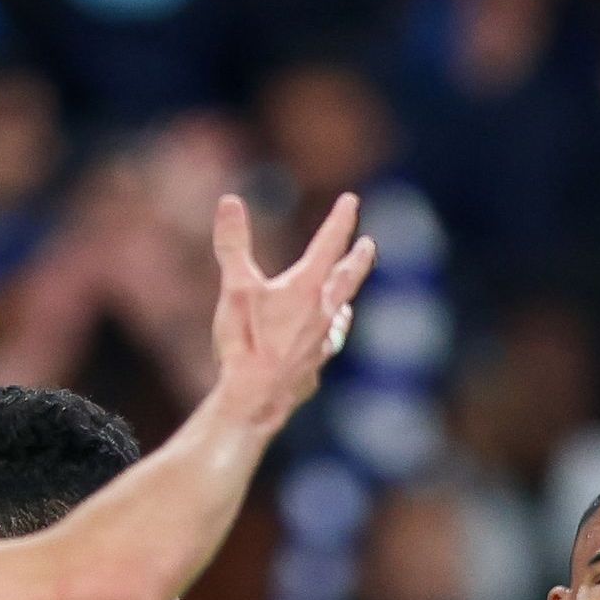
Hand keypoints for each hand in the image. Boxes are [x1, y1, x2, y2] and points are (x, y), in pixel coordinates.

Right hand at [199, 190, 373, 435]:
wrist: (255, 399)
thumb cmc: (245, 342)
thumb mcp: (234, 287)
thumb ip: (233, 244)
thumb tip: (230, 201)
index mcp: (307, 287)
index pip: (329, 244)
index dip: (341, 219)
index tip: (352, 201)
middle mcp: (323, 313)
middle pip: (347, 279)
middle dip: (358, 259)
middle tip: (369, 245)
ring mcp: (322, 343)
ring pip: (340, 314)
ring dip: (344, 300)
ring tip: (346, 299)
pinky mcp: (314, 368)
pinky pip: (327, 346)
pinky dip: (329, 336)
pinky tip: (326, 341)